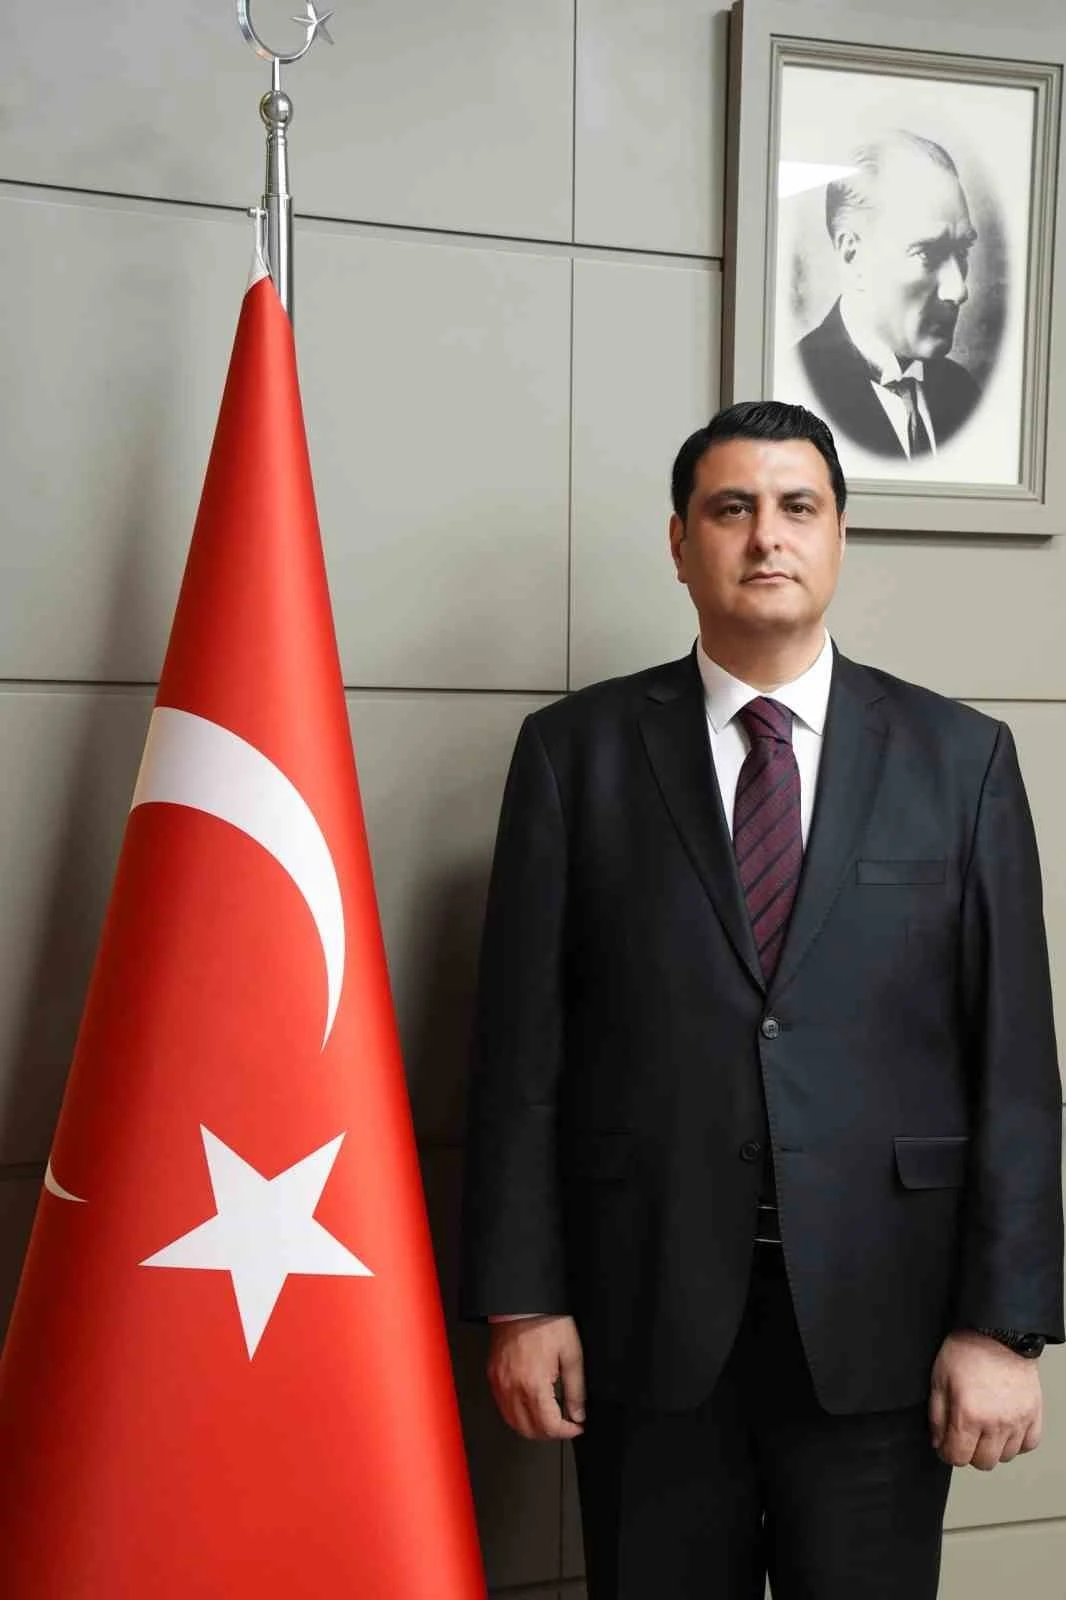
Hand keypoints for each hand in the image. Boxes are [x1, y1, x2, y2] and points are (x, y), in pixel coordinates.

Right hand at [487, 1314, 585, 1440]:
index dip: (566, 1431)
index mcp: (533, 1384)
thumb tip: (578, 1414)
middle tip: (565, 1424)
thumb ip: (576, 1389)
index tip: (577, 1426)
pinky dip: (517, 1415)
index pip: (549, 1426)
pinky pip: (503, 1408)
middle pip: (529, 1430)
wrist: (521, 1303)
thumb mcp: (571, 1354)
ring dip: (533, 1427)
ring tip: (550, 1417)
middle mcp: (512, 1389)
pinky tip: (530, 1407)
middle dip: (550, 1433)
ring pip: (513, 1423)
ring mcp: (499, 1384)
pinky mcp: (493, 1376)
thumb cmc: (546, 1322)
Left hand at [929, 1331, 1042, 1469]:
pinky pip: (1029, 1444)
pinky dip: (1017, 1442)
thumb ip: (937, 1415)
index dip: (947, 1452)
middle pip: (983, 1463)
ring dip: (993, 1448)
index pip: (957, 1457)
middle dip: (969, 1452)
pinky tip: (1006, 1428)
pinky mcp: (1034, 1414)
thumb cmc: (967, 1349)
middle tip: (965, 1435)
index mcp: (968, 1415)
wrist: (998, 1331)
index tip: (946, 1444)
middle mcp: (996, 1423)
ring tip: (985, 1428)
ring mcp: (1018, 1421)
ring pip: (1006, 1457)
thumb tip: (938, 1441)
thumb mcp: (939, 1379)